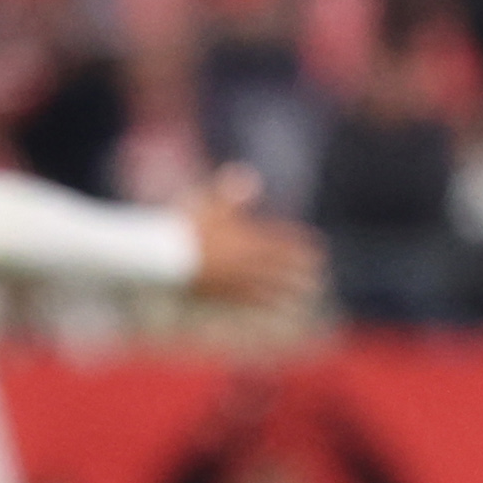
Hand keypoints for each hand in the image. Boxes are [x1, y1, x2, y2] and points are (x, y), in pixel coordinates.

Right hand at [177, 168, 323, 313]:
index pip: (279, 242)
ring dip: (287, 289)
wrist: (165, 260)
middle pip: (278, 266)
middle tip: (318, 271)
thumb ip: (229, 193)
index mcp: (245, 239)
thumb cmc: (185, 229)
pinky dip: (265, 303)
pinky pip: (249, 300)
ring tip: (302, 294)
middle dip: (299, 268)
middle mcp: (244, 262)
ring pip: (268, 286)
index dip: (298, 245)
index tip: (317, 247)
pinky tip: (273, 306)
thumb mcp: (208, 205)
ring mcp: (234, 281)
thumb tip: (250, 176)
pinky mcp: (222, 295)